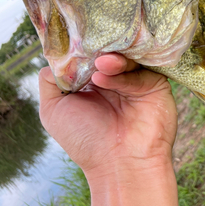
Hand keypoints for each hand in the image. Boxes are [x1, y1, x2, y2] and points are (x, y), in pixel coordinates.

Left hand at [38, 53, 177, 176]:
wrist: (121, 164)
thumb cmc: (86, 141)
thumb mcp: (53, 110)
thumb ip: (49, 80)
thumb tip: (58, 57)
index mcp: (92, 83)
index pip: (87, 55)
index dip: (79, 47)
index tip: (72, 41)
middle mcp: (114, 80)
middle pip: (107, 50)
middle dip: (96, 48)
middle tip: (88, 49)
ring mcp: (135, 81)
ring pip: (125, 57)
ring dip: (109, 58)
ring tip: (99, 64)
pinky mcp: (155, 84)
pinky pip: (139, 71)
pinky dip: (121, 73)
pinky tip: (104, 79)